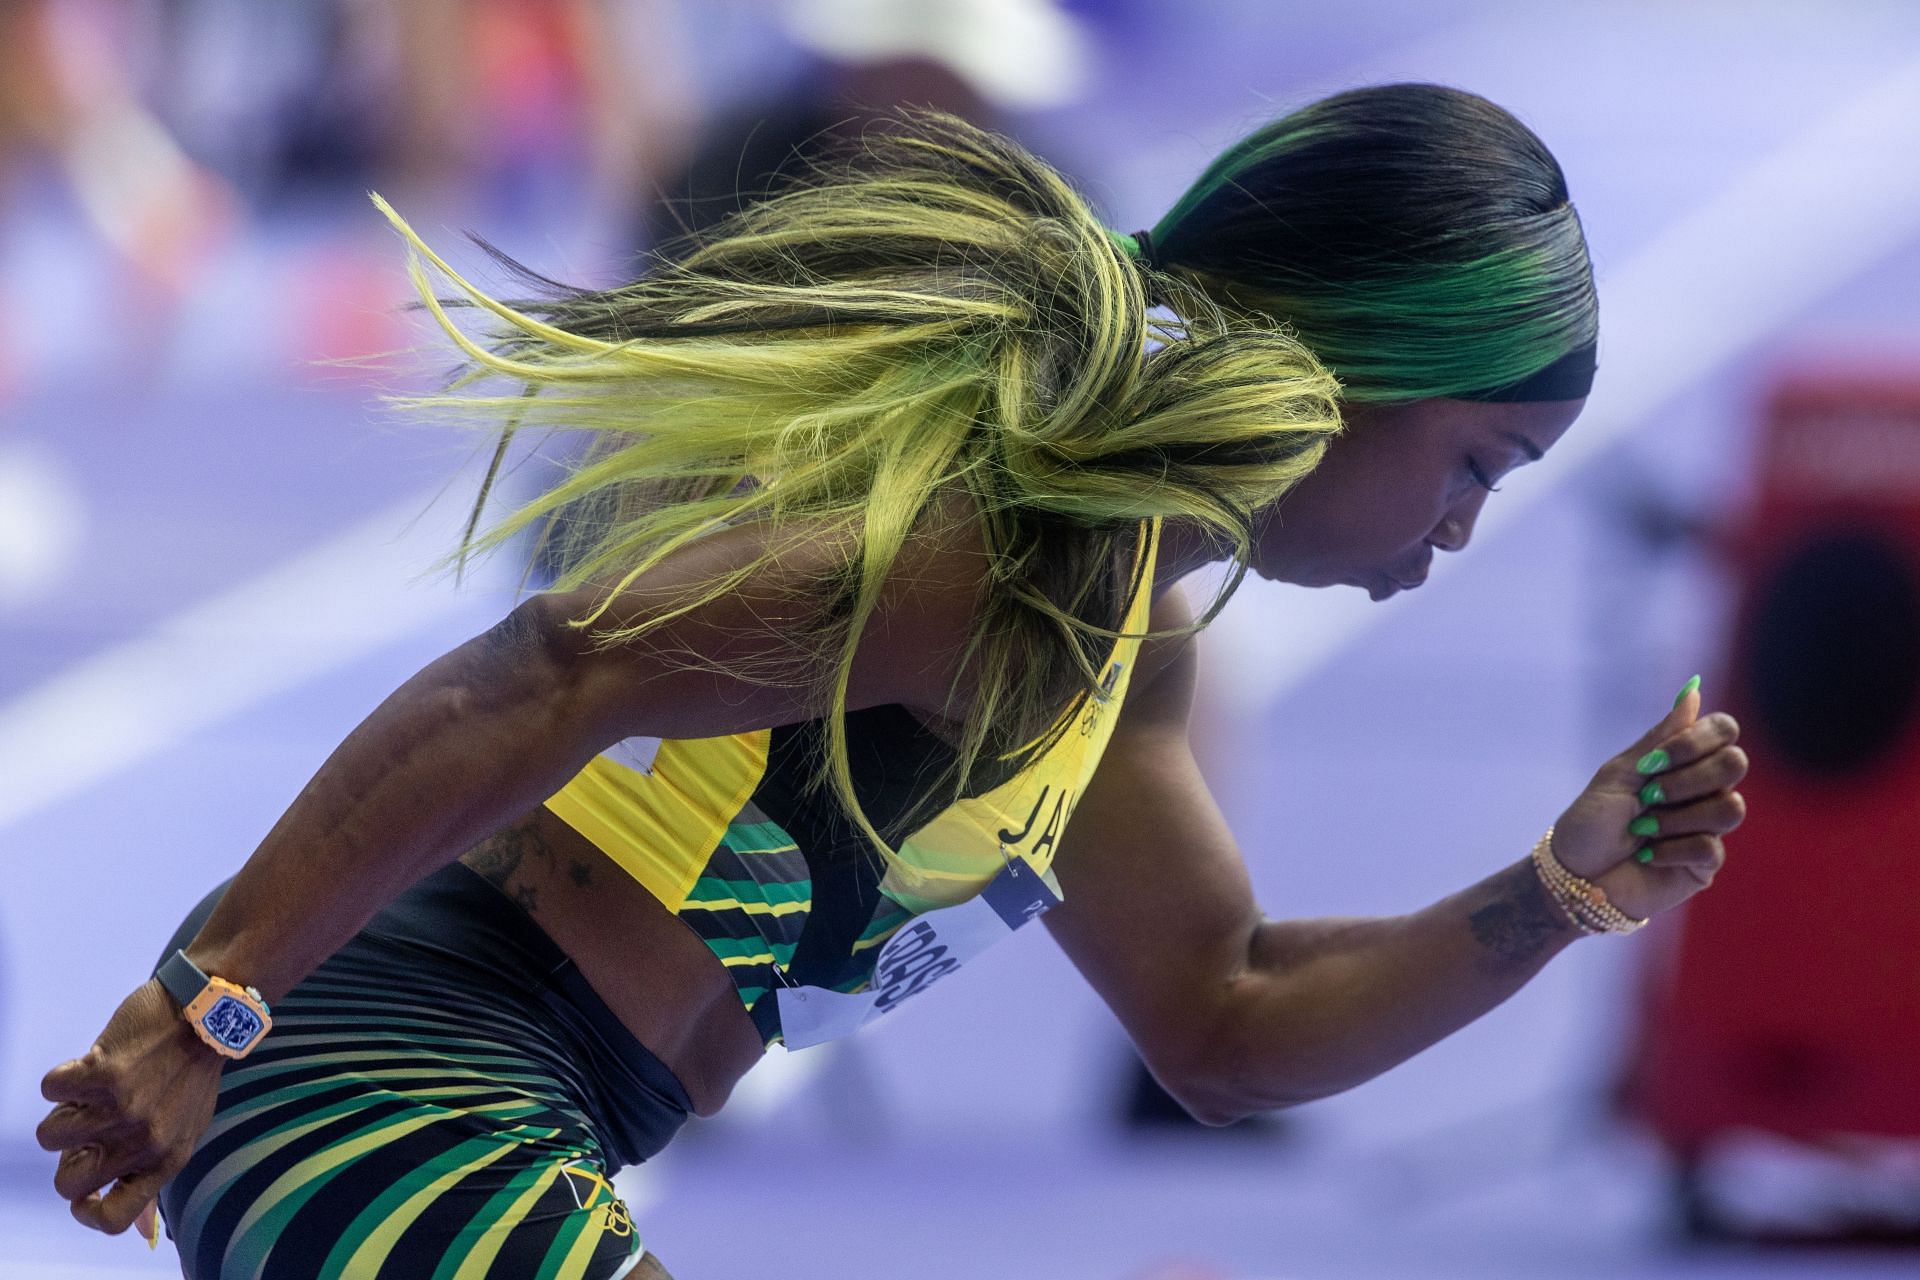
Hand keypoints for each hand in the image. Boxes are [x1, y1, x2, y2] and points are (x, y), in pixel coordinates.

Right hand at [37, 978, 224, 1234]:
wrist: (208, 1011)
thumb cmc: (192, 1070)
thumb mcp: (187, 1127)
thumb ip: (156, 1164)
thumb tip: (140, 1223)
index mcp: (166, 1159)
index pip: (115, 1219)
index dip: (86, 1212)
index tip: (83, 1192)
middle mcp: (145, 1142)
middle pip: (68, 1184)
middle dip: (67, 1155)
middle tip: (89, 1124)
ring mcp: (123, 1110)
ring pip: (50, 1135)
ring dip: (64, 1110)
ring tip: (94, 1090)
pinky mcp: (103, 1074)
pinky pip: (51, 1088)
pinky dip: (64, 1075)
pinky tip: (93, 1063)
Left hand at [1550, 678, 1748, 924]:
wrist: (1574, 875)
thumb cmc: (1590, 822)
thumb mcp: (1620, 774)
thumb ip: (1660, 738)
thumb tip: (1694, 688)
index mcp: (1683, 763)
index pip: (1724, 732)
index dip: (1697, 741)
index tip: (1655, 761)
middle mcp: (1703, 791)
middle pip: (1735, 764)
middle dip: (1687, 780)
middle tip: (1647, 797)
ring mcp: (1707, 827)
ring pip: (1730, 808)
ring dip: (1676, 818)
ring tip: (1642, 830)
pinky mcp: (1705, 865)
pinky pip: (1710, 847)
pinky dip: (1670, 849)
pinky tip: (1647, 855)